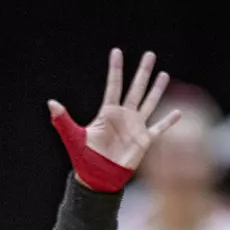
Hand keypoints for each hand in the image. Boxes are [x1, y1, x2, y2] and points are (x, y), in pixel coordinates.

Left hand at [49, 49, 177, 185]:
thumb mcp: (73, 137)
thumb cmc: (85, 158)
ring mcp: (135, 127)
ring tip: (164, 74)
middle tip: (150, 54)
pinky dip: (168, 121)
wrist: (98, 178)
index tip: (116, 51)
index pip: (113, 85)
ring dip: (157, 89)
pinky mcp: (144, 140)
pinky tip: (178, 112)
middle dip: (143, 72)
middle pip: (136, 88)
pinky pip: (159, 128)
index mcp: (107, 112)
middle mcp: (123, 116)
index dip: (115, 69)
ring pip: (148, 102)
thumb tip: (51, 103)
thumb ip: (62, 120)